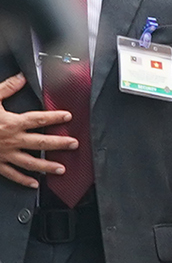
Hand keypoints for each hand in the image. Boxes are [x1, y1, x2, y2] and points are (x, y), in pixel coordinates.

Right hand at [0, 73, 75, 188]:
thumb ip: (6, 88)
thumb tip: (21, 78)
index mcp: (11, 123)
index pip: (39, 119)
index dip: (55, 117)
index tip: (68, 116)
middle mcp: (12, 140)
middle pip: (40, 142)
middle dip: (59, 143)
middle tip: (74, 144)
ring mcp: (5, 154)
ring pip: (30, 162)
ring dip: (47, 166)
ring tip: (61, 169)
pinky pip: (12, 174)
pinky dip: (23, 180)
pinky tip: (35, 184)